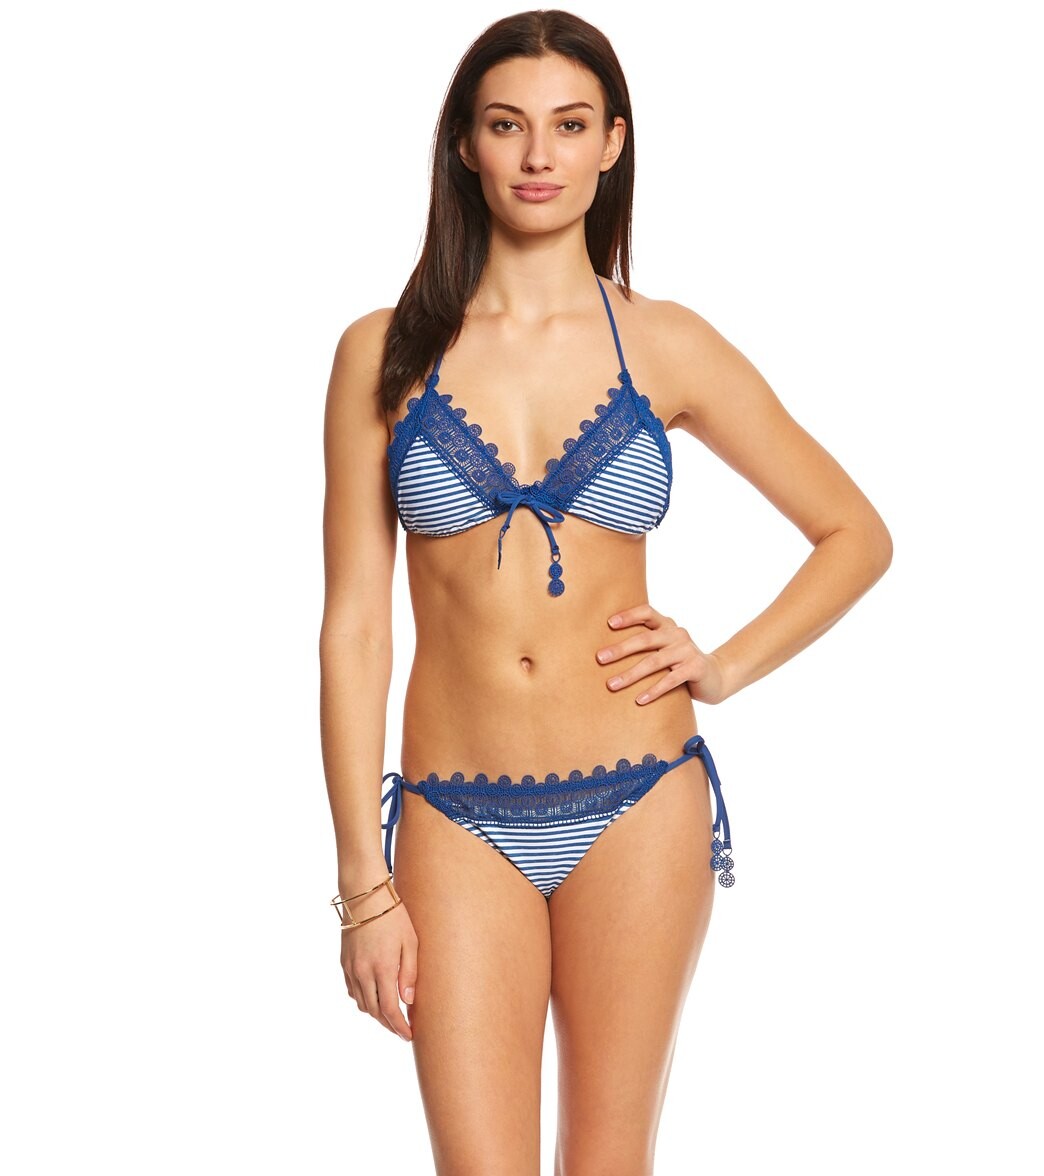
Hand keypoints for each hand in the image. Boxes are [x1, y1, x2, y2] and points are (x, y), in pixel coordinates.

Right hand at [340, 888, 417, 1043]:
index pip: (389, 1009)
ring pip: (361, 1003)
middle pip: (374, 1011)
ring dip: (375, 1014)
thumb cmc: (393, 915)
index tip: (409, 1035)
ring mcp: (350, 968)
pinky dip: (363, 999)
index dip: (399, 1026)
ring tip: (390, 1016)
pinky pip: (352, 990)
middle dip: (388, 1024)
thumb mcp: (410, 941)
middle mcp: (363, 972)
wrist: (364, 896)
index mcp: (382, 968)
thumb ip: (410, 972)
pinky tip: (373, 997)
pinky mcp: (344, 962)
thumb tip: (408, 1001)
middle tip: (401, 1030)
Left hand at [596, 603, 728, 705]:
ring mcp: (687, 651)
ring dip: (631, 674)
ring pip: (655, 662)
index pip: (647, 612)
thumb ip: (645, 644)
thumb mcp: (664, 648)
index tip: (609, 623)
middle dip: (620, 649)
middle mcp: (677, 634)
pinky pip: (671, 680)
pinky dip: (654, 690)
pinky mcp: (696, 668)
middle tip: (600, 658)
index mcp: (667, 625)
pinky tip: (639, 700)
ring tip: (612, 685)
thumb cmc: (679, 662)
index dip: (628, 615)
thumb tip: (605, 652)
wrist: (716, 676)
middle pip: (645, 639)